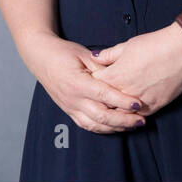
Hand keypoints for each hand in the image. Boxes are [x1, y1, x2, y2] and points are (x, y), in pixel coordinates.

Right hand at [19, 30, 149, 133]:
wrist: (40, 57)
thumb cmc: (63, 52)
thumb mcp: (84, 54)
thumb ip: (102, 66)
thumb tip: (121, 76)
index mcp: (77, 83)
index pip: (104, 95)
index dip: (122, 101)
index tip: (138, 104)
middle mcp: (72, 99)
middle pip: (101, 115)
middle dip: (123, 120)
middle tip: (141, 120)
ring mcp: (69, 107)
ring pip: (94, 124)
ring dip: (115, 127)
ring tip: (132, 126)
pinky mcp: (69, 111)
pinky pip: (87, 125)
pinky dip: (102, 128)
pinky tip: (115, 127)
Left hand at [90, 24, 181, 117]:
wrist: (181, 52)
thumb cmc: (155, 45)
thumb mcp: (127, 45)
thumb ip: (108, 54)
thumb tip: (94, 57)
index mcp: (115, 76)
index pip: (94, 84)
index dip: (93, 81)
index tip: (94, 79)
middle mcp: (124, 92)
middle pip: (104, 103)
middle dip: (101, 99)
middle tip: (101, 95)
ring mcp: (139, 102)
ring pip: (120, 114)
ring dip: (116, 110)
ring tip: (115, 105)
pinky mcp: (153, 107)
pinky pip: (137, 116)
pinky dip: (133, 114)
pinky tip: (131, 109)